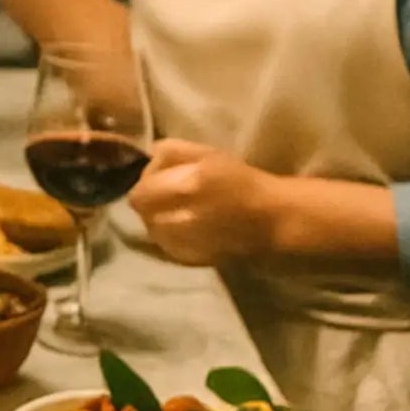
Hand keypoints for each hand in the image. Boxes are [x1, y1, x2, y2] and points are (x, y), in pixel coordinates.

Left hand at [129, 140, 280, 265]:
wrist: (271, 219)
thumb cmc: (241, 181)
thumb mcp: (208, 153)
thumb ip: (171, 151)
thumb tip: (148, 156)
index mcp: (183, 189)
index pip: (138, 193)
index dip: (147, 183)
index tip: (163, 178)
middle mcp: (175, 220)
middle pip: (141, 212)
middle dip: (152, 201)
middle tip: (172, 194)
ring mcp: (178, 244)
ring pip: (151, 229)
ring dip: (159, 218)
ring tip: (183, 210)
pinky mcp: (185, 259)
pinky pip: (164, 244)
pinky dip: (170, 234)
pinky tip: (190, 227)